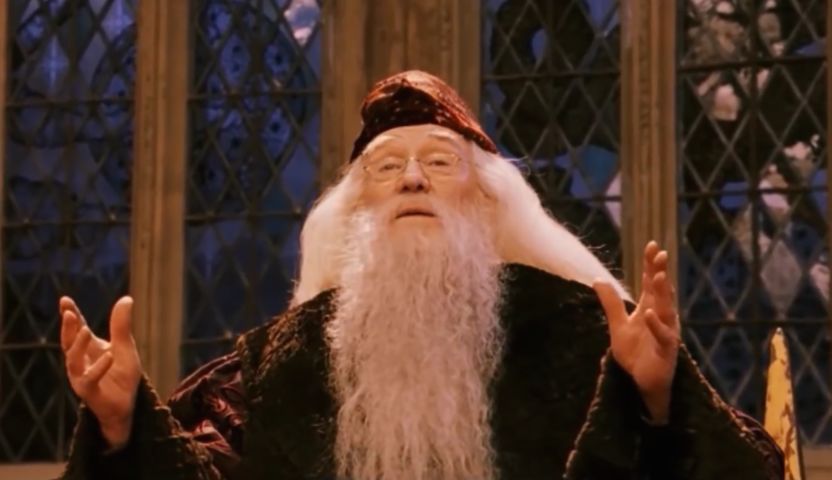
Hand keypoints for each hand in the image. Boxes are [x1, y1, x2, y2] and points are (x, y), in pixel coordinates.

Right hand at [60, 296, 141, 448]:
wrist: (125, 405)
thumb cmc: (122, 375)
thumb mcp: (125, 346)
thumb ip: (121, 325)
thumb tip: (126, 298)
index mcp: (88, 348)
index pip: (77, 328)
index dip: (71, 314)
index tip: (65, 300)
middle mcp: (80, 361)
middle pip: (69, 342)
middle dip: (68, 328)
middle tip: (68, 313)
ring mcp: (81, 376)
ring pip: (74, 360)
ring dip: (79, 345)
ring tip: (86, 330)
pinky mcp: (89, 391)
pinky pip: (90, 379)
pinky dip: (99, 367)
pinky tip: (109, 355)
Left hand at [593, 241, 680, 422]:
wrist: (640, 382)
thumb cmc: (634, 353)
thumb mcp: (618, 324)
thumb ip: (611, 303)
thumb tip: (597, 279)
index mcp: (650, 308)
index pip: (651, 283)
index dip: (651, 265)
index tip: (652, 246)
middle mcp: (661, 317)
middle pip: (661, 291)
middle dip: (661, 272)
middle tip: (661, 254)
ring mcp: (666, 332)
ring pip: (667, 310)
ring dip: (664, 293)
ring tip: (659, 276)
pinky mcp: (667, 350)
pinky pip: (664, 335)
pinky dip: (657, 324)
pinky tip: (649, 313)